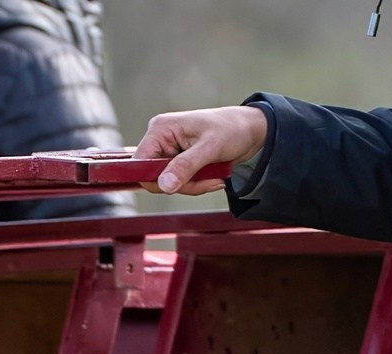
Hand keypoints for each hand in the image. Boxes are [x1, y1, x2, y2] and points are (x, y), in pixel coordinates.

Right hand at [134, 105, 269, 194]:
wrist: (252, 131)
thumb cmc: (233, 129)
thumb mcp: (210, 147)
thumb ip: (185, 166)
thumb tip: (163, 185)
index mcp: (161, 129)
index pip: (140, 163)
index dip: (156, 178)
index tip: (179, 183)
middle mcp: (160, 140)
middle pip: (154, 177)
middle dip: (181, 184)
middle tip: (206, 181)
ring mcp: (168, 152)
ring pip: (167, 183)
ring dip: (192, 186)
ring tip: (214, 178)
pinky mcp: (178, 161)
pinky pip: (178, 183)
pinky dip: (195, 185)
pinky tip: (212, 177)